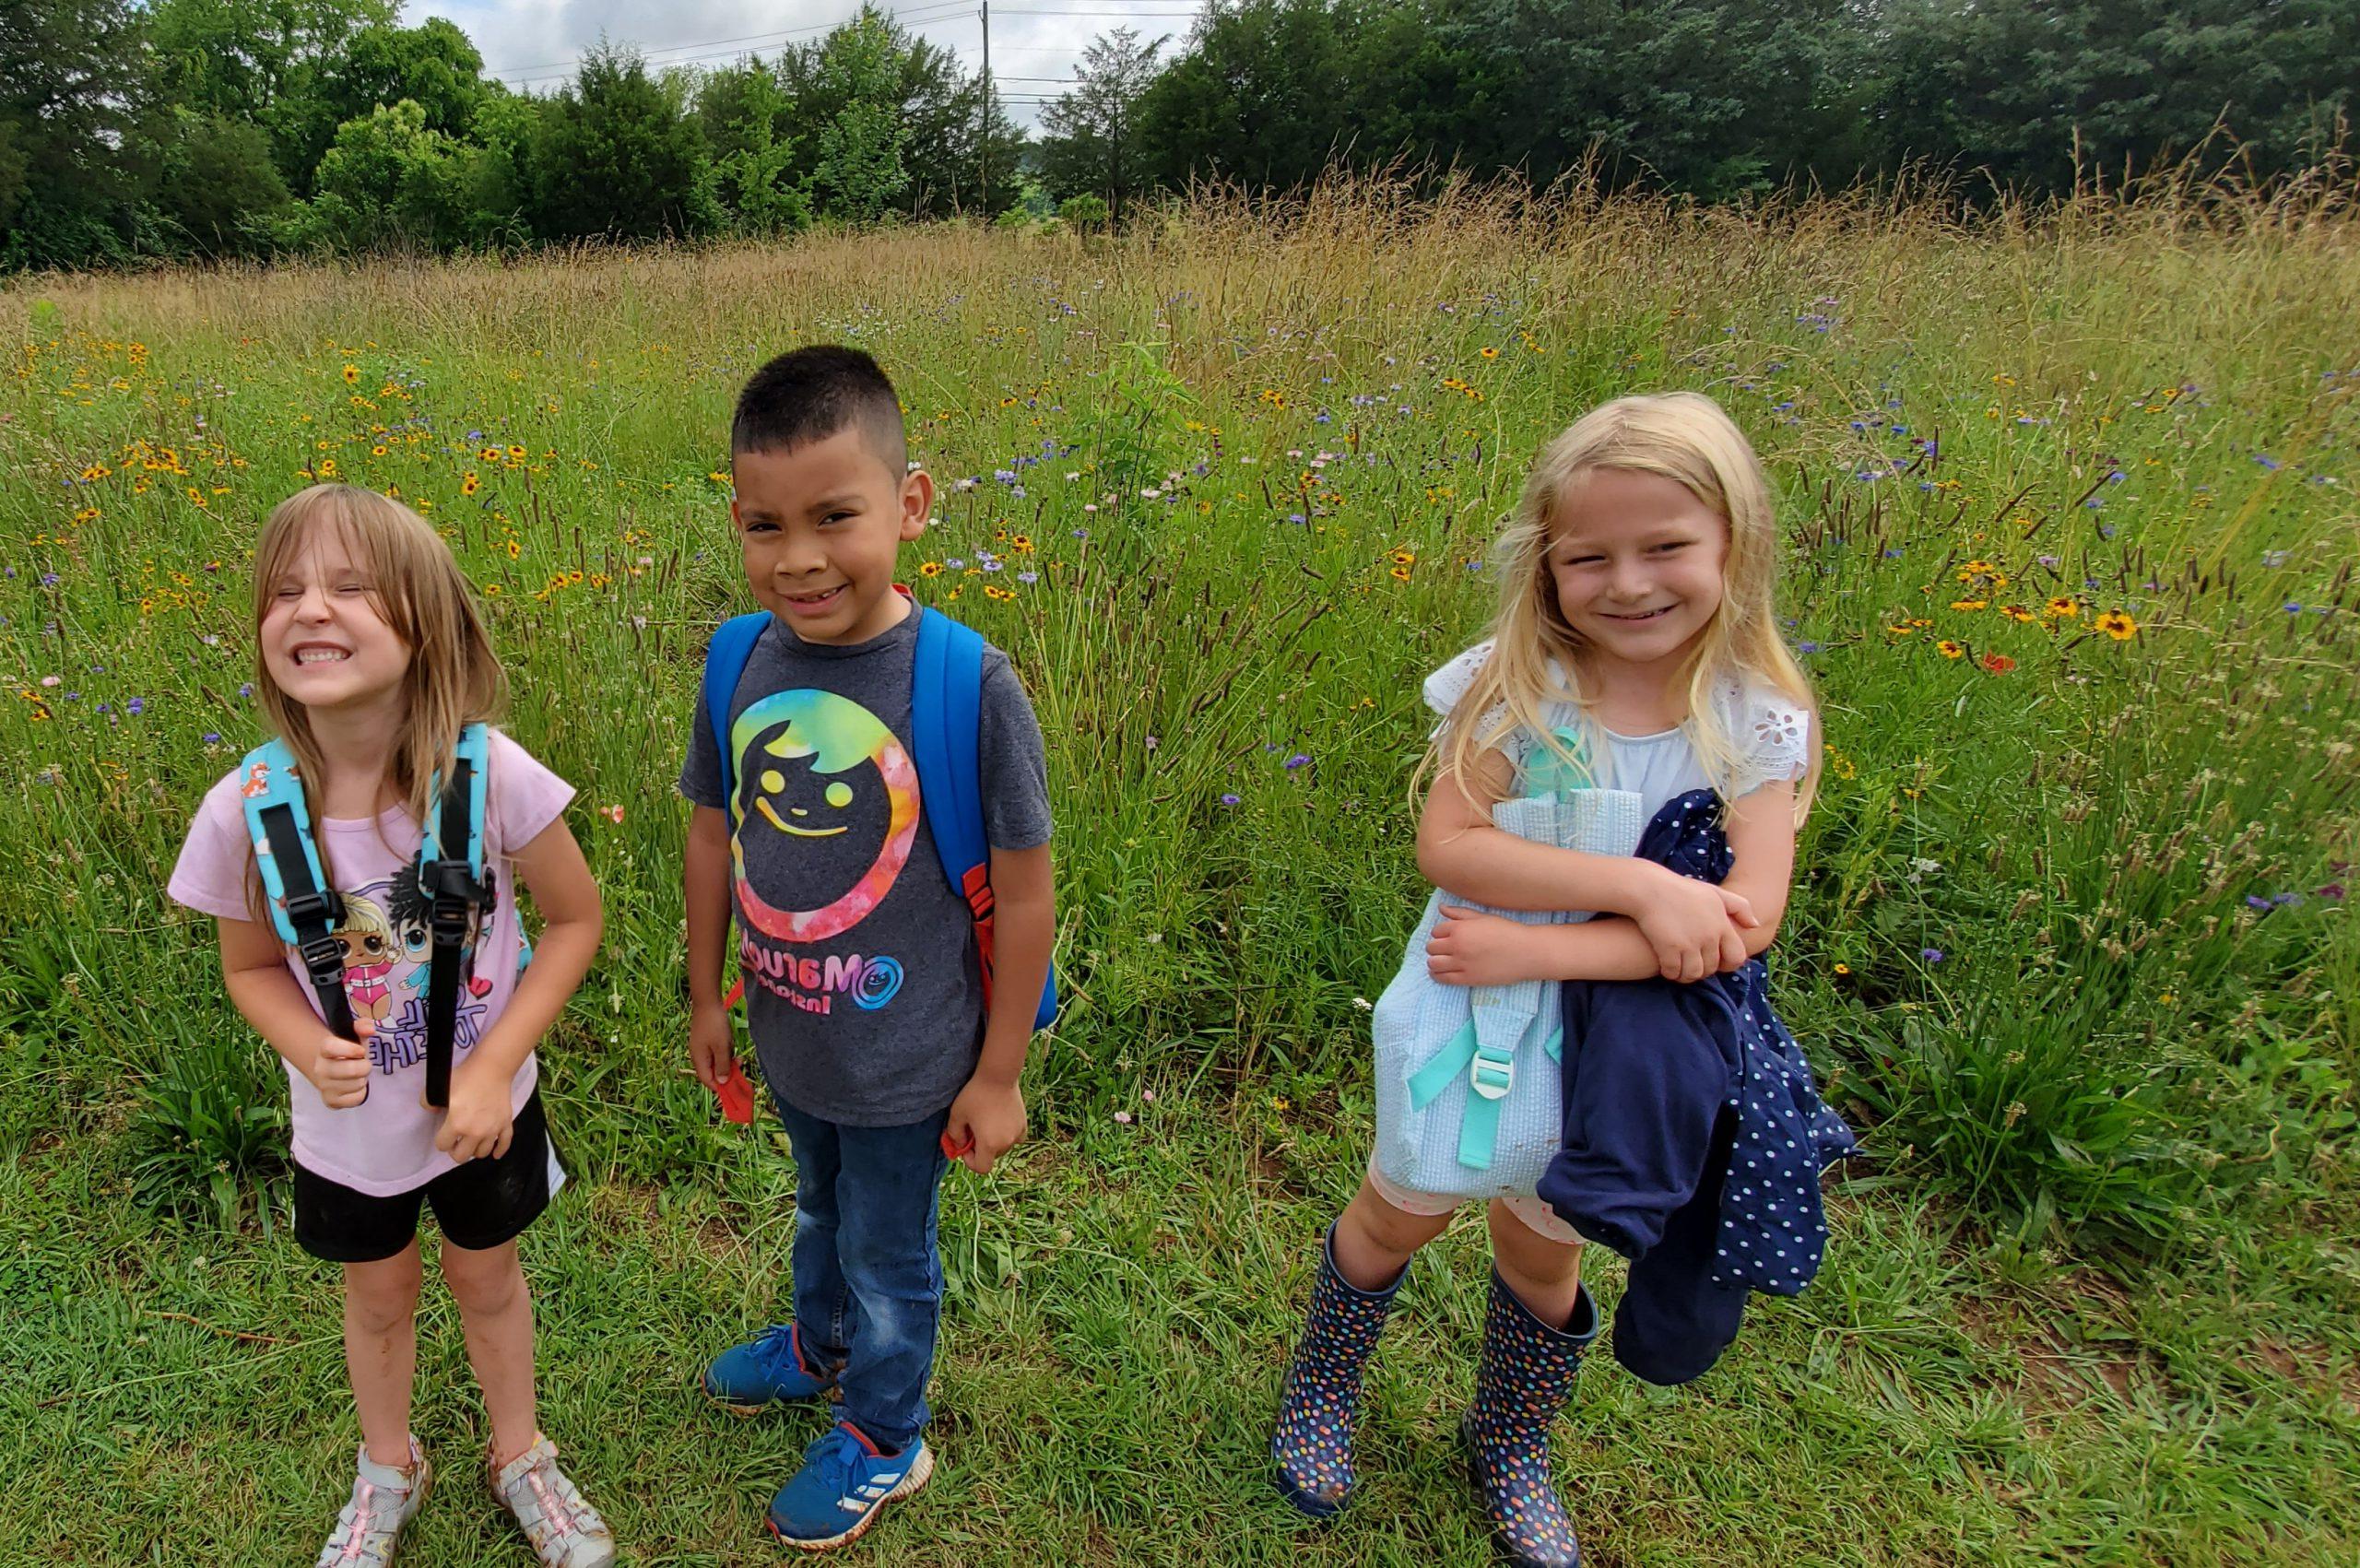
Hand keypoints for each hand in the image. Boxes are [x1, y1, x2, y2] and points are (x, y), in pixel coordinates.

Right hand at [305, 1022, 372, 1108]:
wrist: (331, 1071)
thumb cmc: (348, 1051)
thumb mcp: (354, 1035)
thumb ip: (362, 1026)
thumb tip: (369, 1029)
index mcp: (324, 1050)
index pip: (330, 1047)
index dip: (349, 1049)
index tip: (361, 1051)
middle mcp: (320, 1069)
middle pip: (352, 1070)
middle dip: (365, 1066)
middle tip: (362, 1063)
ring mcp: (325, 1087)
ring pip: (357, 1084)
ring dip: (363, 1079)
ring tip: (356, 1074)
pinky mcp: (331, 1102)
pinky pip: (357, 1098)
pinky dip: (361, 1092)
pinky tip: (354, 1086)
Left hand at [435, 1061, 514, 1162]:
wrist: (492, 1069)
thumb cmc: (465, 1077)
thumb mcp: (439, 1087)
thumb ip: (428, 1102)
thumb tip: (433, 1111)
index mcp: (457, 1125)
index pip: (443, 1145)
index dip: (441, 1140)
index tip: (444, 1133)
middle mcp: (475, 1132)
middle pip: (462, 1156)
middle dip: (456, 1151)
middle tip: (456, 1141)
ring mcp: (492, 1130)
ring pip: (482, 1153)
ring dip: (474, 1150)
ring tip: (472, 1142)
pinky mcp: (505, 1124)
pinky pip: (504, 1144)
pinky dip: (499, 1151)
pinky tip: (495, 1155)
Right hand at [688, 1001, 733, 1092]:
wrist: (708, 1002)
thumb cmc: (715, 1024)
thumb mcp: (722, 1046)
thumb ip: (723, 1065)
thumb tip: (722, 1083)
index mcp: (699, 1059)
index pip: (708, 1080)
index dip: (720, 1086)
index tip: (734, 1086)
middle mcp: (699, 1056)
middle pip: (713, 1072)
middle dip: (727, 1071)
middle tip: (740, 1063)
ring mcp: (702, 1048)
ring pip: (716, 1062)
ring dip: (728, 1060)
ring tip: (737, 1052)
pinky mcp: (707, 1041)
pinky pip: (717, 1052)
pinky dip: (725, 1051)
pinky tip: (730, 1043)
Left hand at [943, 1076, 1025, 1174]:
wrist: (998, 1075)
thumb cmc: (975, 1095)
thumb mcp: (956, 1115)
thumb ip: (954, 1136)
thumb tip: (960, 1146)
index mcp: (989, 1144)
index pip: (982, 1168)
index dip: (971, 1162)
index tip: (966, 1148)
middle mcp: (1006, 1142)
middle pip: (992, 1156)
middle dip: (981, 1149)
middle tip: (973, 1132)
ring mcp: (1017, 1133)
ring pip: (1003, 1147)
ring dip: (994, 1141)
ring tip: (986, 1123)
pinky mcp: (1023, 1124)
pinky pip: (1015, 1138)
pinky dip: (1006, 1135)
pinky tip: (999, 1121)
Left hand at [1427, 907, 1547, 986]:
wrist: (1526, 952)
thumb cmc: (1507, 931)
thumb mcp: (1483, 917)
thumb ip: (1460, 913)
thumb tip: (1441, 907)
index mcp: (1460, 928)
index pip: (1436, 931)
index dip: (1441, 934)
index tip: (1449, 936)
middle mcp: (1457, 945)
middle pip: (1431, 947)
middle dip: (1436, 947)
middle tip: (1446, 949)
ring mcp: (1462, 963)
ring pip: (1433, 964)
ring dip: (1435, 961)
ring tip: (1443, 961)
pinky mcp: (1468, 979)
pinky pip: (1442, 978)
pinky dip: (1437, 975)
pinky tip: (1441, 972)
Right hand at [1633, 867, 1755, 982]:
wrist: (1649, 888)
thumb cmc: (1682, 890)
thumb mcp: (1715, 893)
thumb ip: (1739, 907)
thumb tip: (1755, 926)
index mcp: (1722, 925)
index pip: (1736, 956)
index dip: (1727, 964)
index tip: (1715, 962)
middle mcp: (1709, 936)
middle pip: (1712, 968)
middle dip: (1702, 970)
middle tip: (1690, 964)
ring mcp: (1690, 943)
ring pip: (1693, 974)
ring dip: (1685, 975)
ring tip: (1678, 969)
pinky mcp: (1670, 948)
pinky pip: (1673, 972)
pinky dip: (1670, 973)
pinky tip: (1665, 967)